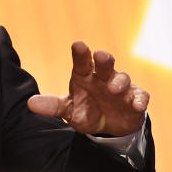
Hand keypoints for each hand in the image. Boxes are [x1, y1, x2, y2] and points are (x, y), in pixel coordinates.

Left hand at [27, 41, 148, 135]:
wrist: (108, 127)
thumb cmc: (86, 110)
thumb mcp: (68, 110)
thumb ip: (52, 106)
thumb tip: (31, 104)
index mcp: (85, 76)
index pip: (82, 62)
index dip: (81, 53)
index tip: (78, 44)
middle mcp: (103, 77)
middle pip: (105, 63)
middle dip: (104, 59)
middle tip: (100, 56)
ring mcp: (121, 87)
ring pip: (123, 78)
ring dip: (119, 81)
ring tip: (113, 88)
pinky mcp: (135, 99)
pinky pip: (140, 96)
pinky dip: (140, 100)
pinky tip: (138, 105)